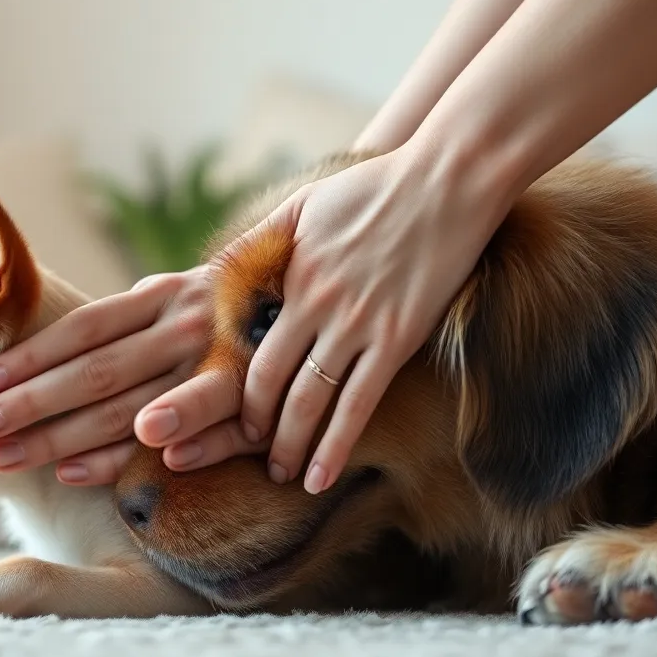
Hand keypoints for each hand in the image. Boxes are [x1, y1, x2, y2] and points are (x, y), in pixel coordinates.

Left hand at [0, 266, 253, 484]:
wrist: (324, 317)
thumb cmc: (230, 316)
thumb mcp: (179, 297)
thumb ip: (125, 320)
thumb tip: (37, 346)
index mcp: (166, 294)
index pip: (87, 327)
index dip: (32, 355)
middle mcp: (191, 326)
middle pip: (99, 370)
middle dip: (33, 402)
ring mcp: (221, 368)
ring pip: (132, 410)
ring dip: (65, 438)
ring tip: (10, 457)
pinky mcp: (253, 409)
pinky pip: (180, 441)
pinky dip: (133, 456)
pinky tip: (81, 473)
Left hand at [138, 144, 509, 493]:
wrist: (447, 179)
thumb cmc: (373, 188)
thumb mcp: (299, 204)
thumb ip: (258, 243)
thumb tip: (210, 277)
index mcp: (286, 273)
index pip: (239, 342)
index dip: (219, 383)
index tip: (212, 408)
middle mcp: (313, 303)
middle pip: (265, 381)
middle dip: (248, 424)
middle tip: (242, 451)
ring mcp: (356, 324)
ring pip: (308, 401)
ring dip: (287, 445)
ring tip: (278, 474)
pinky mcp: (397, 339)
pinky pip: (358, 405)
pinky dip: (335, 447)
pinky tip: (321, 477)